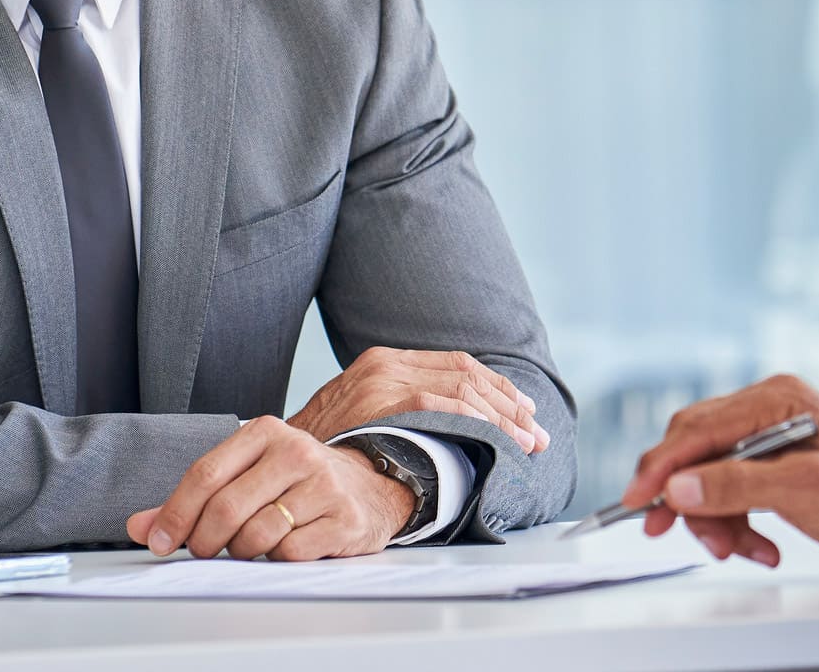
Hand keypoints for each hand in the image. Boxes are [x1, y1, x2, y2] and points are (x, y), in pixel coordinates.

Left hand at [127, 415, 415, 560]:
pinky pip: (289, 553)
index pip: (206, 473)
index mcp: (266, 432)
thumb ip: (192, 499)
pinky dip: (275, 559)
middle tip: (200, 551)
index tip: (160, 541)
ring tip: (245, 547)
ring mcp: (323, 485)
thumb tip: (140, 527)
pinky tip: (281, 546)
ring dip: (240, 552)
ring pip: (256, 534)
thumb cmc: (296, 481)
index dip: (176, 512)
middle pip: (227, 507)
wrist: (368, 486)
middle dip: (203, 540)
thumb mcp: (247, 474)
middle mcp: (296, 452)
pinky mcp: (343, 519)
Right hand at [288, 346, 549, 453]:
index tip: (523, 411)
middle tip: (536, 435)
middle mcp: (387, 364)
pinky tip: (499, 443)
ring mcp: (385, 381)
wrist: (282, 457)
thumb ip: (397, 409)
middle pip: (467, 376)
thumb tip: (447, 423)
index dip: (496, 389)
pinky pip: (445, 408)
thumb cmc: (323, 447)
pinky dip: (479, 424)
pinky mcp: (385, 402)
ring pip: (464, 391)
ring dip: (504, 419)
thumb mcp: (359, 414)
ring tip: (527, 444)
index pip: (456, 365)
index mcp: (384, 361)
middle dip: (509, 406)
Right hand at [620, 374, 818, 567]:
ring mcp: (771, 430)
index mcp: (775, 399)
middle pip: (697, 449)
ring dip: (718, 517)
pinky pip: (734, 485)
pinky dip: (738, 518)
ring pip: (712, 473)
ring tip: (743, 549)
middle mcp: (768, 406)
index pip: (696, 429)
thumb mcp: (804, 492)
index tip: (637, 501)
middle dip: (689, 499)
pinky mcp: (775, 456)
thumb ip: (737, 485)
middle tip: (678, 534)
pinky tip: (760, 544)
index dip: (660, 467)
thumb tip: (679, 487)